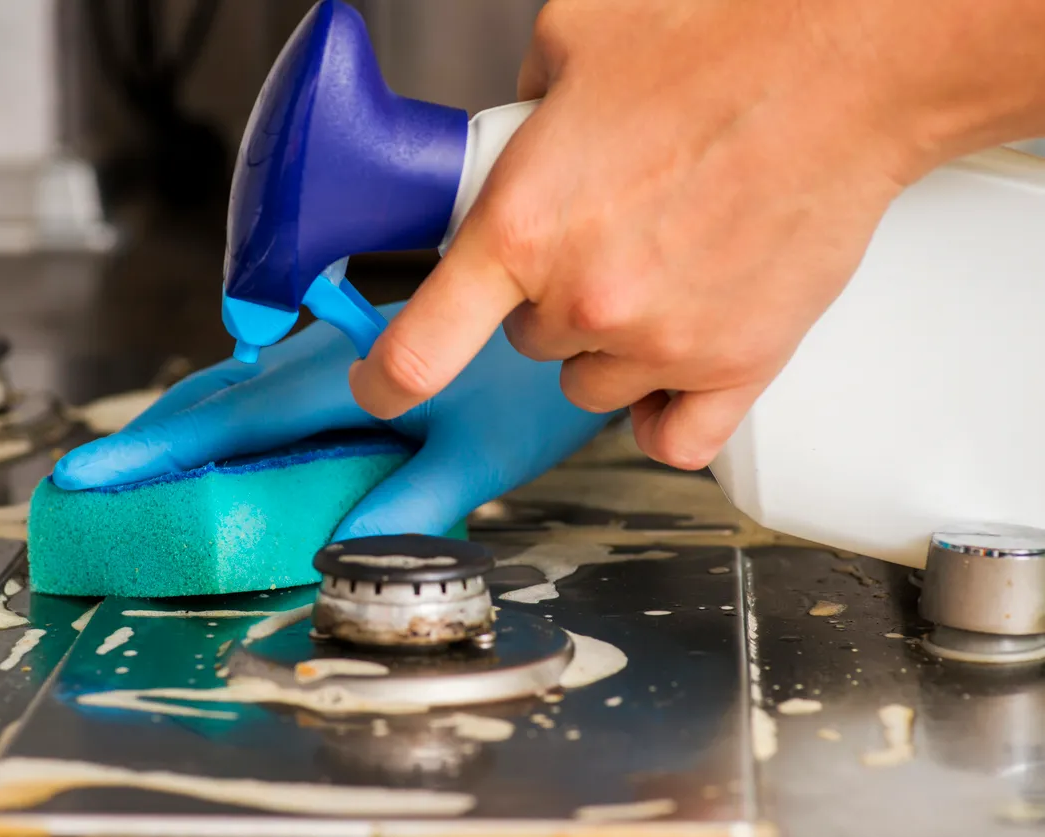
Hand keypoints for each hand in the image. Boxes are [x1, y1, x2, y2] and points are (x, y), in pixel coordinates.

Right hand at [52, 303, 613, 538]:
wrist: (560, 309)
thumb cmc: (528, 386)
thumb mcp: (478, 460)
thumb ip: (407, 509)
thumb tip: (334, 556)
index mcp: (338, 382)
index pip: (224, 424)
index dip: (151, 454)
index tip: (86, 476)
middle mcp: (323, 359)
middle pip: (214, 400)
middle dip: (149, 440)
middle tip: (88, 479)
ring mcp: (335, 351)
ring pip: (238, 388)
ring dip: (185, 425)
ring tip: (140, 460)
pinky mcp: (352, 354)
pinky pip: (270, 386)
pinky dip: (229, 414)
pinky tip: (229, 437)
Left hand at [348, 0, 1044, 469]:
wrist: (843, 70)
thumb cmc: (720, 45)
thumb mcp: (575, 43)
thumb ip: (521, 112)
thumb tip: (514, 135)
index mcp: (522, 225)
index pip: (421, 348)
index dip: (388, 381)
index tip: (381, 389)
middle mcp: (582, 299)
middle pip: (528, 346)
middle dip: (549, 301)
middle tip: (603, 238)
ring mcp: (660, 344)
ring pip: (592, 386)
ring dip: (609, 346)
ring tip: (659, 275)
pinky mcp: (734, 367)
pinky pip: (672, 437)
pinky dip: (664, 410)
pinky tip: (674, 364)